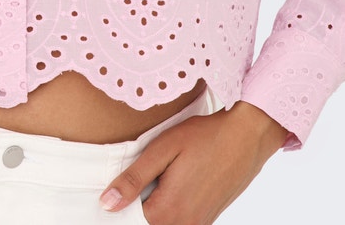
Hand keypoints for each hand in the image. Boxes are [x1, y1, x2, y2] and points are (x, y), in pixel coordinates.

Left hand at [99, 101, 287, 223]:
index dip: (117, 209)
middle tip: (133, 184)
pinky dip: (169, 210)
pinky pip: (181, 222)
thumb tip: (107, 204)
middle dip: (134, 210)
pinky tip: (169, 185)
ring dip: (152, 210)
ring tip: (151, 181)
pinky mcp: (208, 218)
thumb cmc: (204, 137)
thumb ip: (134, 179)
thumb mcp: (163, 149)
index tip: (112, 194)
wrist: (247, 137)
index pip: (130, 223)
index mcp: (169, 210)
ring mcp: (200, 224)